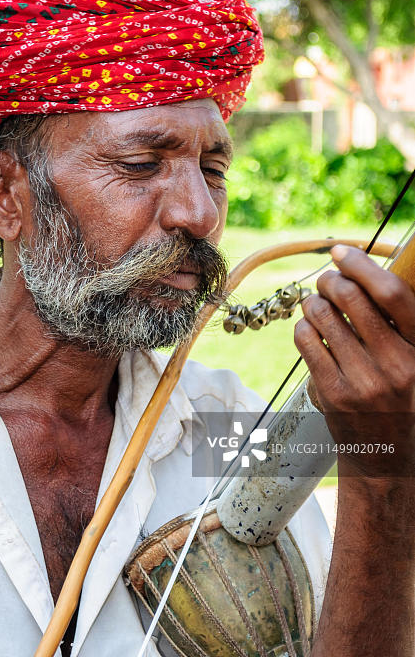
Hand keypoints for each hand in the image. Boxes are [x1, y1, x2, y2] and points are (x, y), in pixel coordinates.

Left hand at [294, 243, 414, 478]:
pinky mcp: (333, 394)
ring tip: (317, 305)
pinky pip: (306, 341)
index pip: (393, 295)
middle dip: (332, 280)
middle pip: (352, 299)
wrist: (385, 456)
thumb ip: (397, 325)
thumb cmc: (400, 398)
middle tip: (327, 279)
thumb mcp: (413, 361)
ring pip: (323, 317)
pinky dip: (303, 327)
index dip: (364, 265)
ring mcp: (363, 382)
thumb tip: (362, 275)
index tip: (342, 251)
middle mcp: (397, 366)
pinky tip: (310, 330)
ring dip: (314, 302)